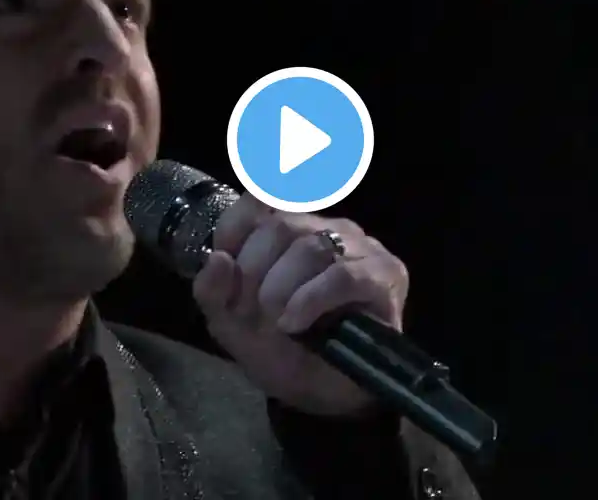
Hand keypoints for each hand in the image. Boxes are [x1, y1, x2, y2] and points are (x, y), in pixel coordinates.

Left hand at [191, 195, 408, 417]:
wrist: (325, 397)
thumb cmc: (282, 352)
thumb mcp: (232, 324)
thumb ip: (213, 291)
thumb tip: (218, 259)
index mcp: (290, 229)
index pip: (258, 200)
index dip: (233, 232)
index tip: (227, 273)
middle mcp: (327, 228)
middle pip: (281, 226)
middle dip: (255, 273)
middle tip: (253, 312)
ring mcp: (361, 249)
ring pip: (310, 247)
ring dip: (281, 290)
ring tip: (278, 324)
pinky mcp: (385, 276)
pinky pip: (342, 276)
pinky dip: (310, 300)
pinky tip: (296, 323)